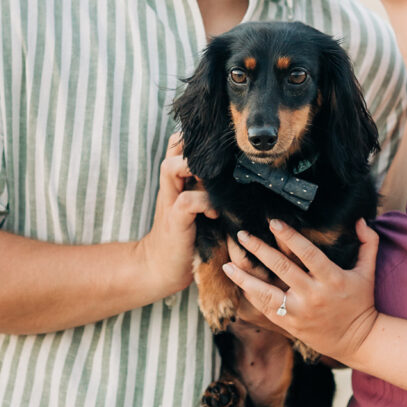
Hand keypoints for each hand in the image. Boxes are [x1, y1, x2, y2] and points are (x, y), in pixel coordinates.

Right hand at [135, 134, 218, 298]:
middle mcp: (171, 185)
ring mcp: (170, 201)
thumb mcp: (200, 207)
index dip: (198, 138)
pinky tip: (215, 213)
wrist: (161, 268)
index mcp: (178, 179)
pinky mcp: (174, 220)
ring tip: (214, 183)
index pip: (181, 143)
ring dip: (195, 169)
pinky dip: (204, 202)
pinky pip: (187, 200)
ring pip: (171, 167)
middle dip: (195, 146)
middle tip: (219, 161)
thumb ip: (211, 189)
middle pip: (174, 146)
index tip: (222, 145)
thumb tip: (245, 175)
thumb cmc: (188, 236)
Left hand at [223, 218, 379, 365]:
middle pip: (281, 268)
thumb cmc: (360, 301)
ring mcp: (299, 312)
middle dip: (259, 249)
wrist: (357, 340)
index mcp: (332, 279)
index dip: (289, 237)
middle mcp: (313, 295)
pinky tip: (238, 281)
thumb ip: (368, 243)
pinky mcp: (289, 324)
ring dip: (245, 277)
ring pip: (266, 293)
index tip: (273, 222)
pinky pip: (265, 308)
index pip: (307, 253)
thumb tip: (359, 219)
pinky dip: (250, 295)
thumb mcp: (368, 272)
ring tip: (227, 263)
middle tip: (242, 234)